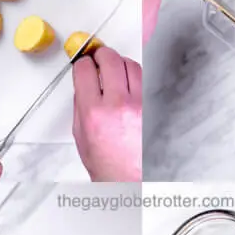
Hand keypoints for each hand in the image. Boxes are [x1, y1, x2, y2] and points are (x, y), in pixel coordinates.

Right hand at [72, 46, 141, 181]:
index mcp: (94, 112)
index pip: (85, 69)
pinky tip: (129, 84)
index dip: (83, 62)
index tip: (84, 63)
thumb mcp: (80, 134)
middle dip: (101, 54)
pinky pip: (145, 79)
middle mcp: (118, 105)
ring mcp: (140, 105)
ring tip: (115, 71)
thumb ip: (80, 103)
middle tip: (99, 57)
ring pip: (131, 64)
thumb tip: (83, 82)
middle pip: (110, 59)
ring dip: (120, 63)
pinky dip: (135, 77)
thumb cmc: (106, 163)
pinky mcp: (154, 107)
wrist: (130, 180)